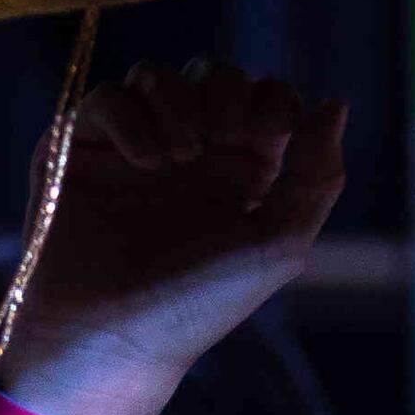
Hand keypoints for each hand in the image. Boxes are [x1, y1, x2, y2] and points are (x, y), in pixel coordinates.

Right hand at [0, 63, 346, 414]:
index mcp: (239, 172)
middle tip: (220, 136)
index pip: (265, 97)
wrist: (111, 341)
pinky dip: (130, 117)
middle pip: (212, 74)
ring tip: (179, 157)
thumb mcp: (278, 245)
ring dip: (176, 101)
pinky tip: (148, 161)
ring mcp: (130, 150)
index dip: (272, 99)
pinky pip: (105, 98)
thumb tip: (336, 103)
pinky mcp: (78, 151)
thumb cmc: (197, 306)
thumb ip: (317, 175)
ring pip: (156, 76)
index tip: (265, 134)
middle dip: (224, 91)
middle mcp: (186, 155)